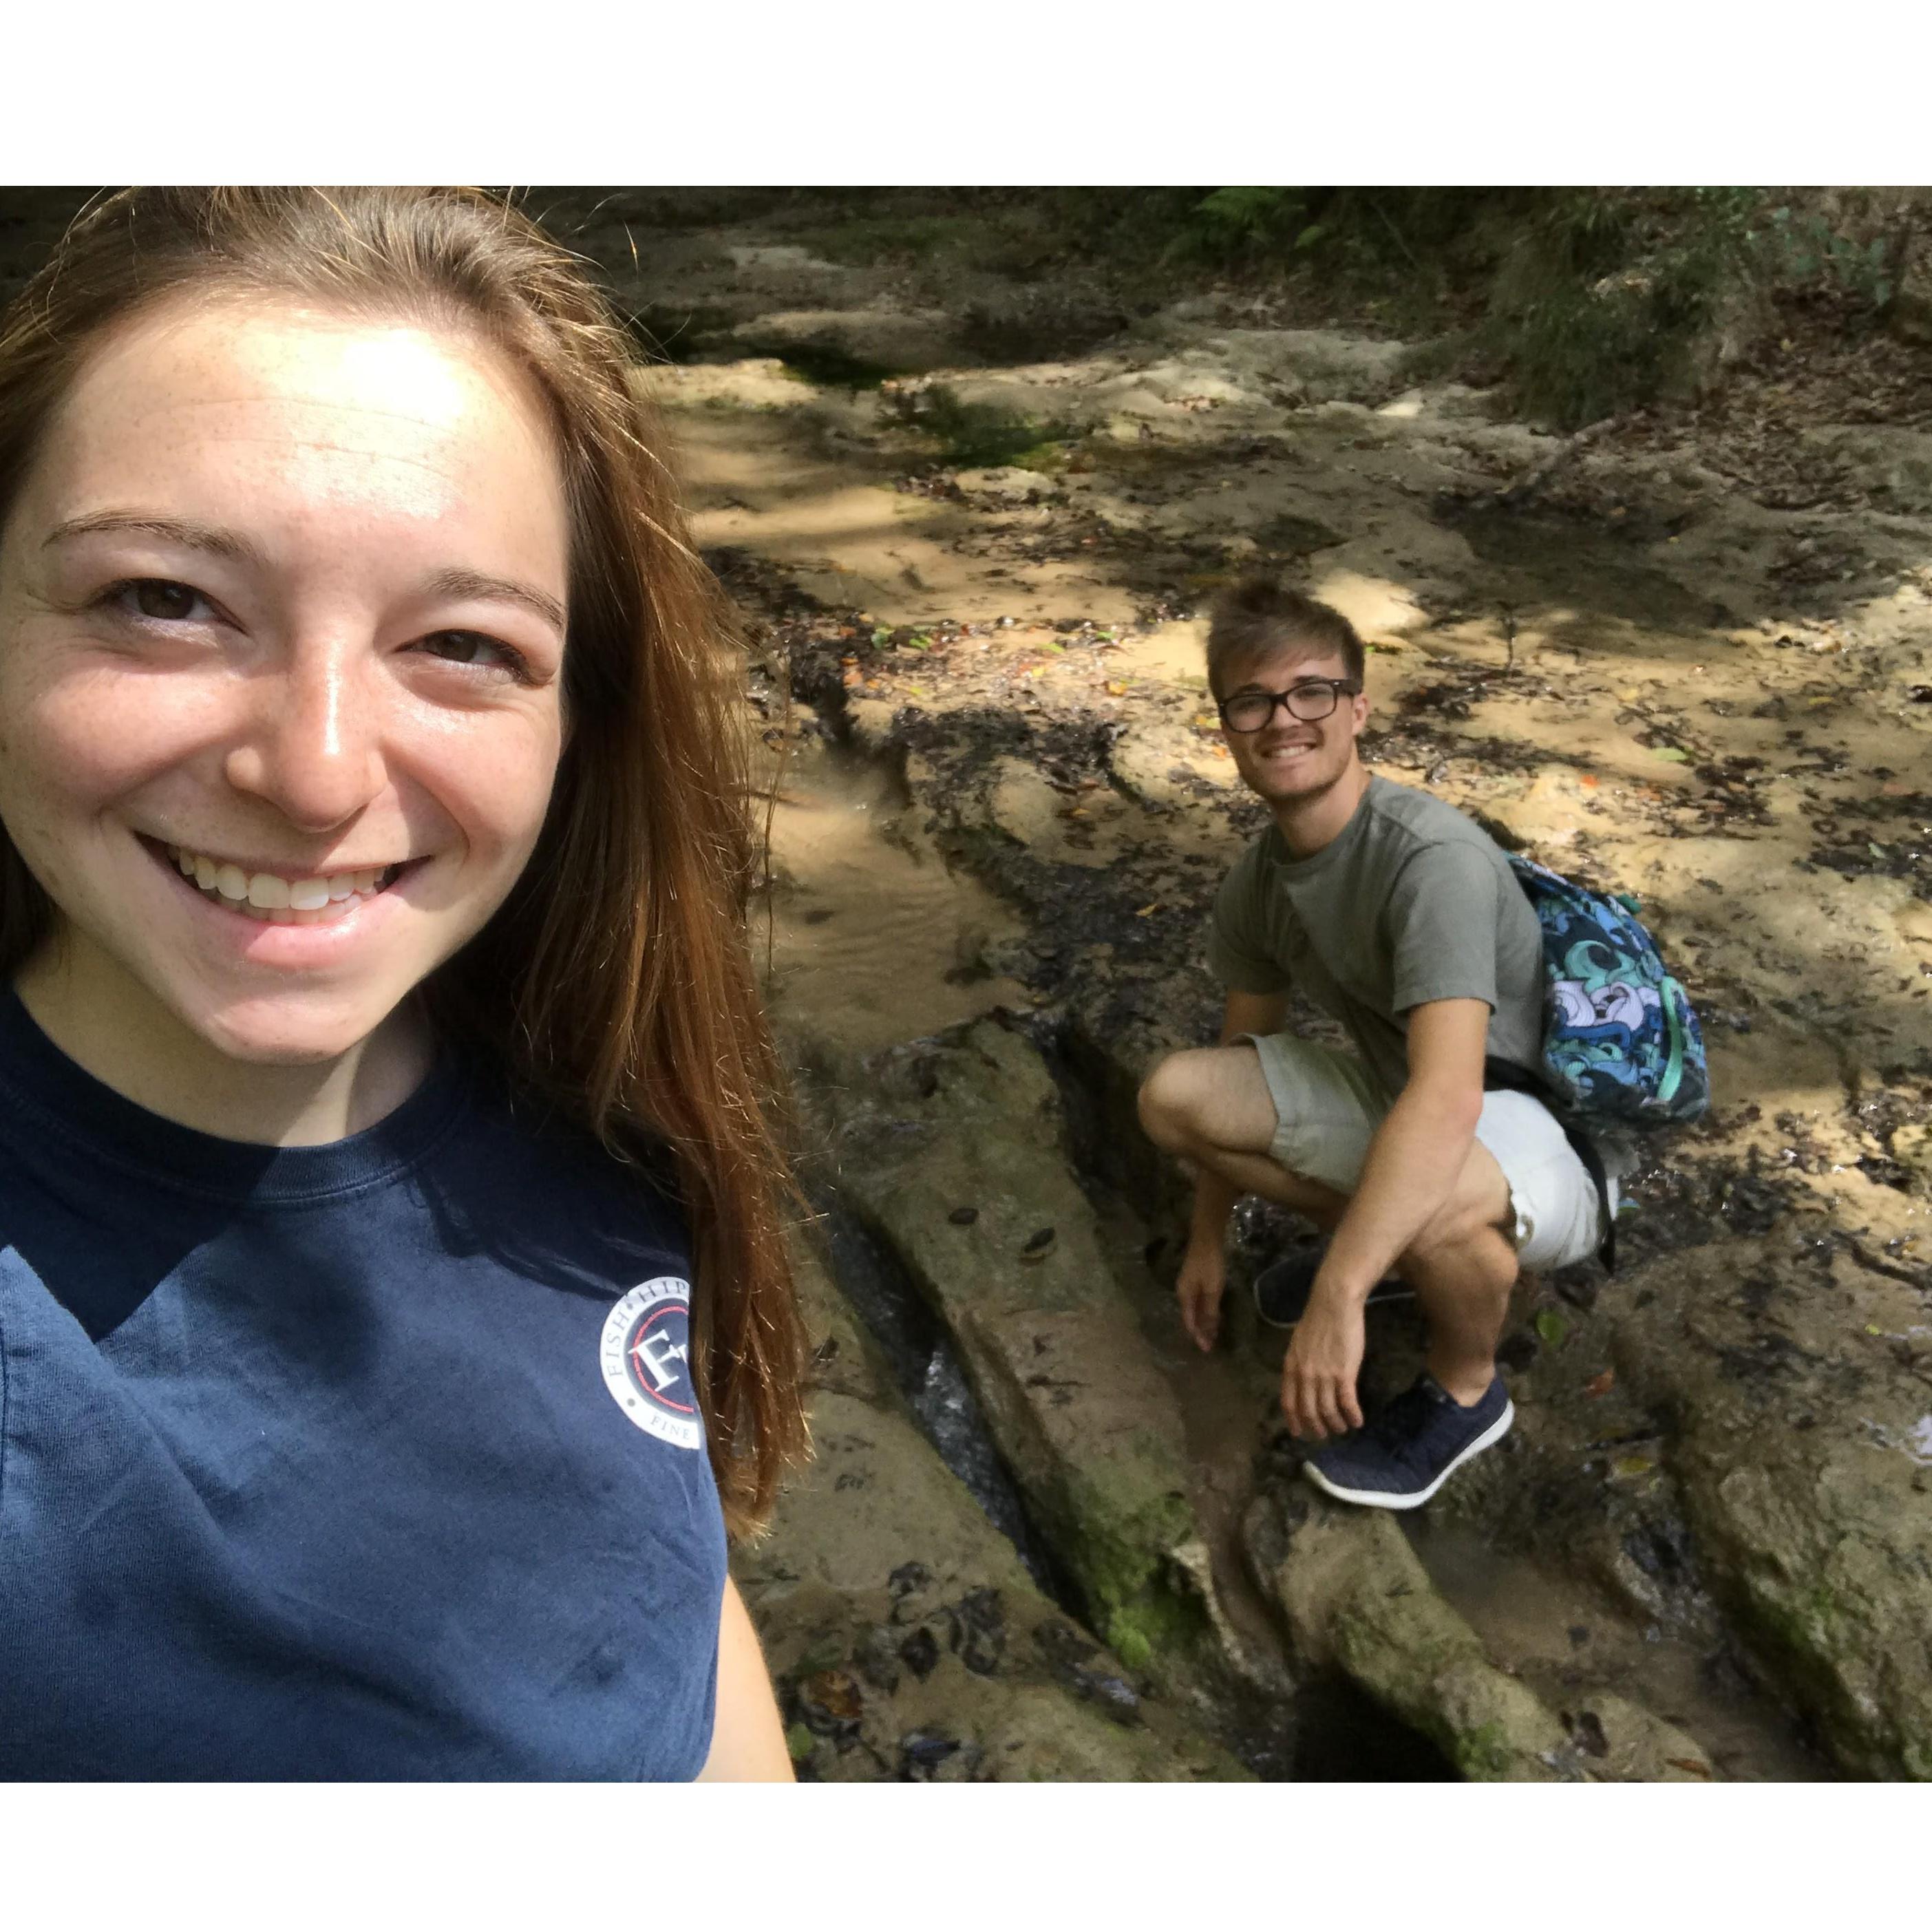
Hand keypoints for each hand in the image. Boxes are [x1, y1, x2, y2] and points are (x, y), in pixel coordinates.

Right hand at [1175, 1242, 1225, 1351]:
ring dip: (1203, 1322)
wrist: (1207, 1238)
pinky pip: (1198, 1302)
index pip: (1189, 1322)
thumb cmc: (1210, 1264)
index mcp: (1184, 1296)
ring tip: (1213, 1335)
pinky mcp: (1195, 1281)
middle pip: (1190, 1317)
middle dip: (1200, 1332)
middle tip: (1210, 1346)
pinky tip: (1213, 1315)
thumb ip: (1209, 1311)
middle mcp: (1183, 1293)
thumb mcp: (1212, 1289)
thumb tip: (1206, 1333)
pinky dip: (1205, 1312)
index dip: (1198, 1336)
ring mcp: (1188, 1286)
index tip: (1206, 1350)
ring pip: (1195, 1310)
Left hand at [1279, 1286, 1365, 1438]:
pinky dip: (1352, 1415)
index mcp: (1291, 1367)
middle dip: (1316, 1428)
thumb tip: (1302, 1380)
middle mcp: (1305, 1375)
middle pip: (1308, 1411)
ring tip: (1342, 1429)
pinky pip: (1347, 1403)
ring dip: (1336, 1424)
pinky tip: (1358, 1421)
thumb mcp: (1298, 1344)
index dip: (1294, 1421)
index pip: (1288, 1402)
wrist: (1334, 1303)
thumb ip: (1299, 1364)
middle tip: (1324, 1435)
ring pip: (1328, 1411)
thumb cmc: (1318, 1320)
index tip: (1298, 1433)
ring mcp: (1324, 1375)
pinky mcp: (1344, 1373)